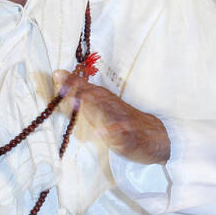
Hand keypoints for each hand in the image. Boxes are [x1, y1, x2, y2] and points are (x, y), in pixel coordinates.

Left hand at [53, 71, 170, 164]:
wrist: (158, 137)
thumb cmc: (124, 120)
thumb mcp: (103, 105)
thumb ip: (82, 90)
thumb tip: (58, 74)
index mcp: (107, 101)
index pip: (89, 88)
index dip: (73, 83)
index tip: (57, 76)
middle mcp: (115, 109)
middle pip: (97, 98)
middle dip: (80, 92)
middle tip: (63, 87)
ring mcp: (124, 124)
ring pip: (108, 114)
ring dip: (93, 108)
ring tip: (77, 102)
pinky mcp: (130, 140)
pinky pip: (121, 136)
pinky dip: (111, 133)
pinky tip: (100, 132)